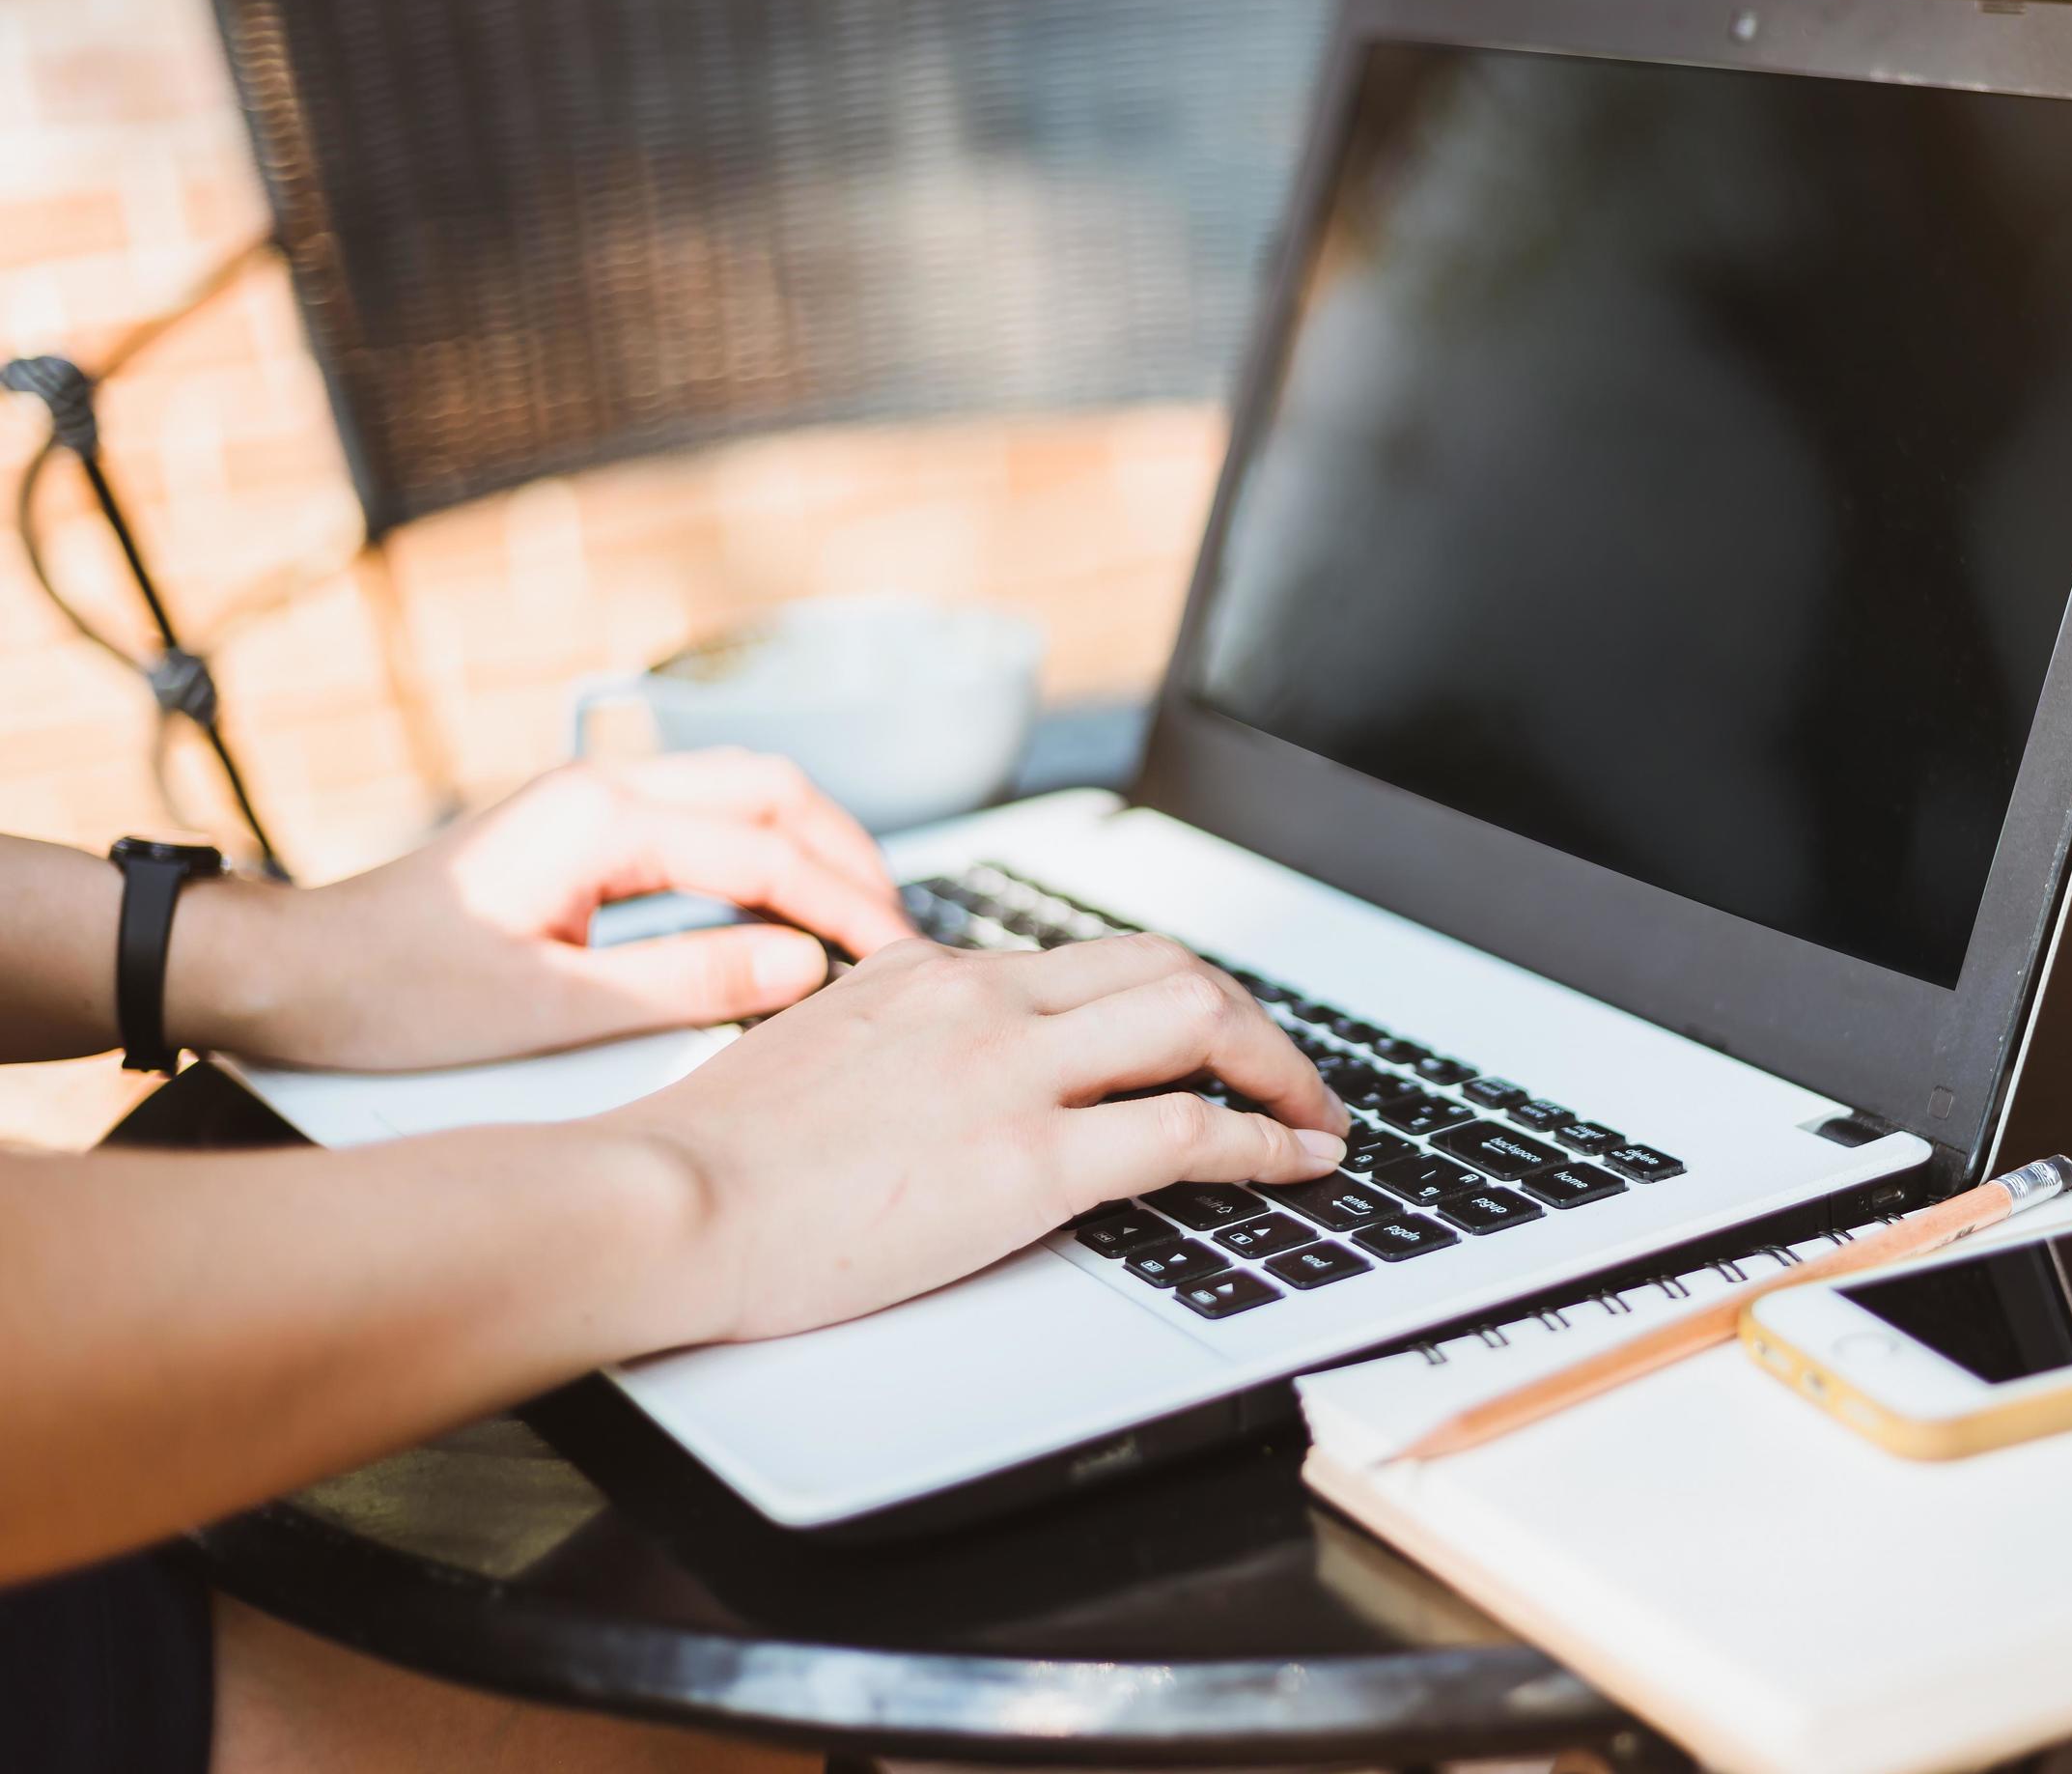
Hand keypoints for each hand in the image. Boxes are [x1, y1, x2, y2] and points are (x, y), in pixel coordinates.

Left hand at [181, 752, 919, 1069]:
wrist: (295, 971)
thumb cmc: (398, 991)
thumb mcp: (553, 1008)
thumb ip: (689, 983)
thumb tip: (804, 968)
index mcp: (599, 820)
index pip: (763, 852)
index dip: (843, 906)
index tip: (897, 958)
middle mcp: (604, 786)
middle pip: (774, 789)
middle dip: (851, 856)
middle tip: (900, 932)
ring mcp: (596, 797)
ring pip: (747, 790)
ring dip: (816, 845)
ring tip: (863, 919)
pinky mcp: (588, 825)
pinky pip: (709, 814)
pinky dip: (770, 851)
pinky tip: (790, 909)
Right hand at [615, 932, 1352, 1341]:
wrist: (664, 1204)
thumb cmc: (714, 1159)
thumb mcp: (818, 1052)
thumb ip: (894, 1039)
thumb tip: (941, 1062)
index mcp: (934, 975)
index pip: (1094, 957)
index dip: (1176, 995)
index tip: (1210, 1036)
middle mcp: (984, 1001)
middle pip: (1170, 970)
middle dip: (1252, 1020)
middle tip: (1288, 1072)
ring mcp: (1012, 1076)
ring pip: (1198, 1025)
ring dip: (1281, 1069)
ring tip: (1316, 1117)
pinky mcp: (1027, 1164)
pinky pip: (1187, 1134)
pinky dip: (1265, 1144)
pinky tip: (1295, 1164)